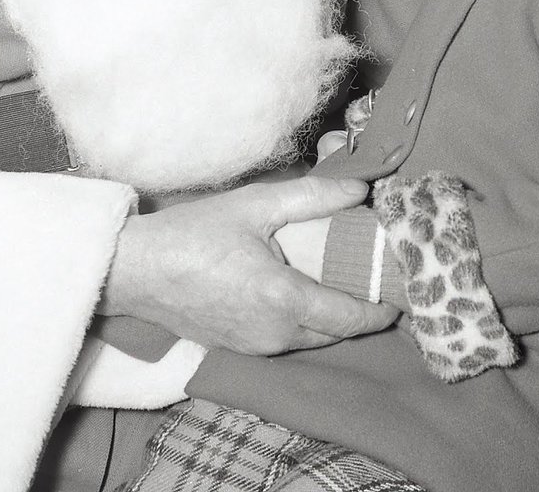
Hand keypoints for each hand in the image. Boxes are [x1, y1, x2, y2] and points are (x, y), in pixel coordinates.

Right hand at [97, 175, 397, 353]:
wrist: (135, 271)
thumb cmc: (194, 233)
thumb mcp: (256, 203)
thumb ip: (314, 195)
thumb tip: (361, 189)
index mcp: (284, 301)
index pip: (351, 316)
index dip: (382, 309)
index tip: (402, 290)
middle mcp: (275, 335)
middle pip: (337, 332)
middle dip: (362, 310)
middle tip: (377, 277)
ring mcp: (256, 348)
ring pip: (313, 339)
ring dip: (334, 316)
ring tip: (348, 279)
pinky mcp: (239, 349)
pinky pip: (288, 340)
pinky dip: (307, 321)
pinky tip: (306, 290)